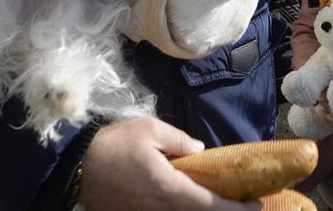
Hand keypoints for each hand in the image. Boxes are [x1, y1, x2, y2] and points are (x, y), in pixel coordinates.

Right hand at [77, 117, 260, 210]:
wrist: (75, 166)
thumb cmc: (113, 144)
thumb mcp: (149, 130)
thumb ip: (179, 141)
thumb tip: (200, 152)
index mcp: (169, 189)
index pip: (211, 207)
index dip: (237, 210)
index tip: (257, 205)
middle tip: (242, 202)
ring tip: (219, 199)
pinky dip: (182, 210)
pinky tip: (188, 199)